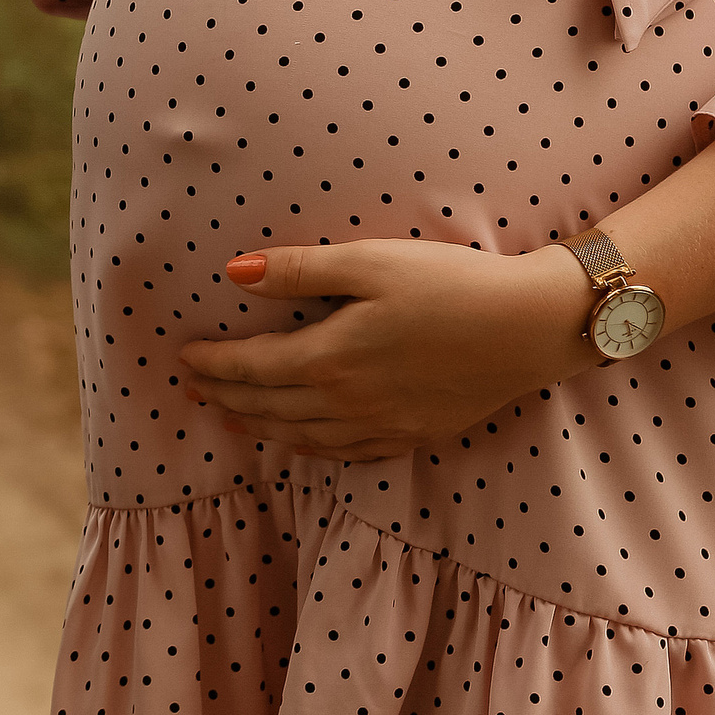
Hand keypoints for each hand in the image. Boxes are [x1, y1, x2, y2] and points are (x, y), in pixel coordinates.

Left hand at [179, 240, 596, 462]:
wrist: (532, 326)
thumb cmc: (451, 282)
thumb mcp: (371, 261)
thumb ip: (300, 270)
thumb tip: (234, 271)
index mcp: (331, 358)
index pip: (251, 368)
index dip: (212, 365)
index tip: (182, 358)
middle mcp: (350, 401)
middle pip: (269, 407)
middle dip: (225, 398)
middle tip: (192, 391)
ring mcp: (384, 424)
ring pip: (303, 437)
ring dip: (259, 428)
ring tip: (229, 420)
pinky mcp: (415, 433)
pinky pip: (347, 453)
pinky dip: (311, 450)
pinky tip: (302, 443)